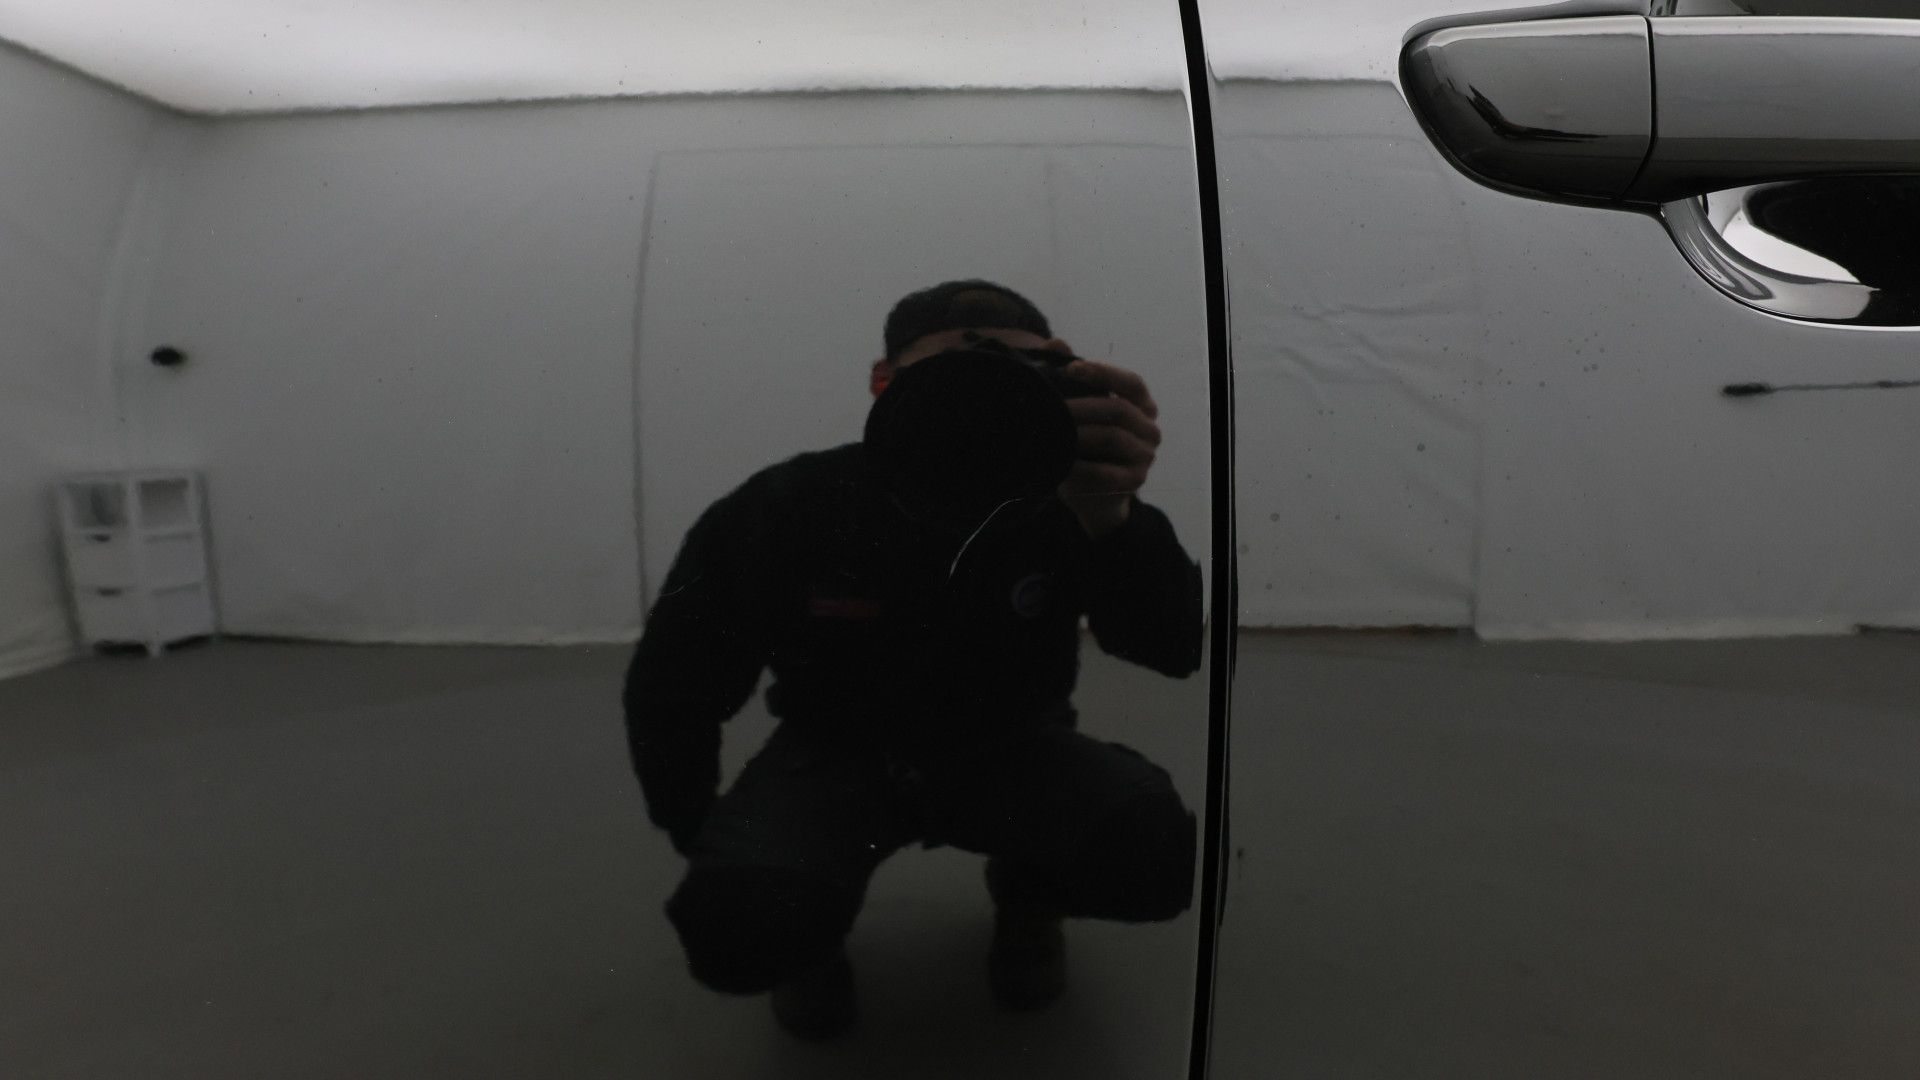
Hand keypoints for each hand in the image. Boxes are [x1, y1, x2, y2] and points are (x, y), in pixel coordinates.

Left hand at [1054, 352, 1161, 538]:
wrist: (1092, 496)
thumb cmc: (1086, 445)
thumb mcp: (1079, 411)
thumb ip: (1071, 377)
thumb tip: (1057, 343)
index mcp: (1142, 406)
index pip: (1131, 382)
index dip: (1104, 372)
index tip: (1071, 368)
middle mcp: (1150, 429)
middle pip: (1120, 410)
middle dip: (1082, 406)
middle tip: (1052, 408)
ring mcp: (1145, 456)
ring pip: (1113, 438)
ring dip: (1079, 435)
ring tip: (1052, 432)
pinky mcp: (1134, 481)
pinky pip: (1106, 472)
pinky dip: (1081, 467)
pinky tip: (1060, 463)